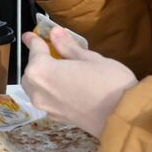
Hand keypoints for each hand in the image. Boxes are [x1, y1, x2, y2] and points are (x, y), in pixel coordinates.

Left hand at [20, 27, 135, 137]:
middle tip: (50, 52)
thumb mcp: (90, 58)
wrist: (122, 117)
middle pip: (30, 73)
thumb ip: (68, 47)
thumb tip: (55, 33)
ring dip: (42, 77)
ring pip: (36, 88)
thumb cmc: (108, 82)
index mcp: (42, 71)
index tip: (29, 35)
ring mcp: (47, 107)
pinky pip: (47, 100)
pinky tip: (65, 86)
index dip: (33, 41)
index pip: (35, 51)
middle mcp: (38, 91)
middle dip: (38, 62)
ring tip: (58, 69)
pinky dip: (51, 90)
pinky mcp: (58, 118)